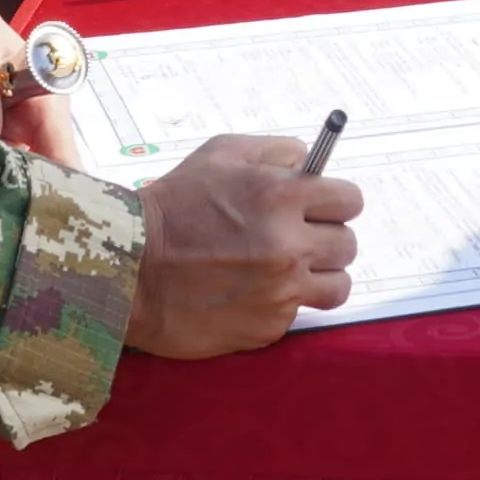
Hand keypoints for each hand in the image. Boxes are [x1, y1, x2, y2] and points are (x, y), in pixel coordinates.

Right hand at [127, 134, 364, 355]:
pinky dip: (279, 303)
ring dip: (318, 277)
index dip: (335, 202)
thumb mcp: (219, 154)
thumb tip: (310, 162)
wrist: (128, 270)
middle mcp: (290, 247)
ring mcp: (281, 292)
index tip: (320, 207)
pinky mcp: (268, 327)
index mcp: (282, 198)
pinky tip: (249, 292)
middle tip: (297, 239)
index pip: (350, 201)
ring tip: (286, 270)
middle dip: (326, 238)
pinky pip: (296, 314)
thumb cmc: (171, 206)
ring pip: (337, 287)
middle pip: (347, 245)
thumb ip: (274, 151)